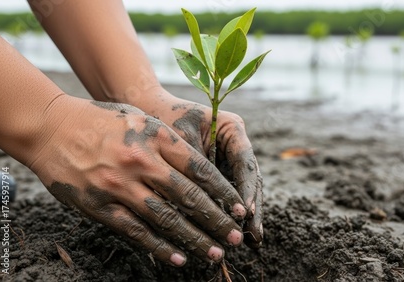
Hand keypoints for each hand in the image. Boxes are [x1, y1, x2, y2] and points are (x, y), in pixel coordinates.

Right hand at [28, 95, 247, 265]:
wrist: (49, 127)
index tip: (240, 208)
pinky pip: (136, 231)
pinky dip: (160, 247)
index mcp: (156, 137)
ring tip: (216, 253)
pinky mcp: (99, 206)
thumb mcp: (140, 120)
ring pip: (166, 219)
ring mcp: (119, 186)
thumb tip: (202, 171)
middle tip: (236, 238)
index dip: (224, 192)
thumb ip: (169, 142)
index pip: (200, 169)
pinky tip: (179, 258)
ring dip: (194, 239)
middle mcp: (141, 162)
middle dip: (217, 220)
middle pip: (188, 197)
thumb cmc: (101, 121)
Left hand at [141, 94, 263, 248]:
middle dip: (252, 209)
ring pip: (243, 189)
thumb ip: (193, 169)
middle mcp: (236, 144)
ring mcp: (230, 158)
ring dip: (247, 216)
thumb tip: (199, 206)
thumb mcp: (178, 141)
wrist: (150, 111)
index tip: (245, 212)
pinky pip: (228, 193)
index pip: (244, 161)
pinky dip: (230, 212)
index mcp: (231, 128)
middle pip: (250, 179)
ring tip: (252, 241)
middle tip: (253, 235)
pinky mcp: (220, 171)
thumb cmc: (162, 121)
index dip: (245, 188)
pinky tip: (235, 233)